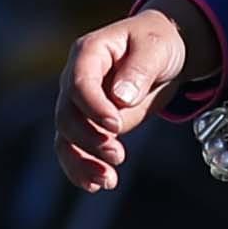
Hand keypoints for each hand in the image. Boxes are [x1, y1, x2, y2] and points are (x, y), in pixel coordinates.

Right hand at [57, 5, 192, 193]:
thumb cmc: (157, 43)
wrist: (161, 55)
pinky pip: (75, 150)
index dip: (93, 107)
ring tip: (108, 180)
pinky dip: (82, 169)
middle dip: (89, 139)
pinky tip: (97, 185)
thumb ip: (140, 68)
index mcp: (88, 53)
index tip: (115, 126)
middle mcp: (75, 79)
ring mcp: (78, 104)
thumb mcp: (157, 47)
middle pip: (67, 115)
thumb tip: (121, 97)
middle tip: (119, 155)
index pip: (79, 83)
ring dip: (82, 162)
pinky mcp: (87, 125)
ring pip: (65, 138)